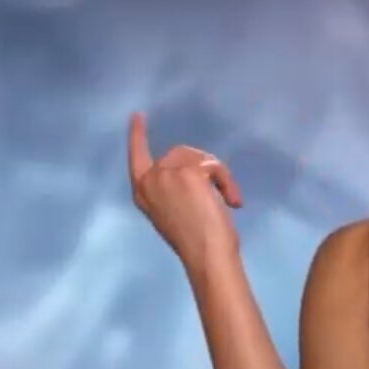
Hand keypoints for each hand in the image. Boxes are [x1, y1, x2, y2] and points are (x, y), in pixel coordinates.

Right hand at [126, 111, 243, 269]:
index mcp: (142, 192)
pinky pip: (213, 165)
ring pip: (199, 158)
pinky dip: (227, 182)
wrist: (205, 253)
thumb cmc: (194, 241)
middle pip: (180, 154)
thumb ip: (173, 187)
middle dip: (203, 168)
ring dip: (219, 176)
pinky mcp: (188, 172)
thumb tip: (194, 172)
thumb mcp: (172, 209)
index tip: (137, 116)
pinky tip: (232, 202)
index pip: (136, 156)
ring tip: (227, 201)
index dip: (137, 136)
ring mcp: (167, 173)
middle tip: (221, 194)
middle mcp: (150, 179)